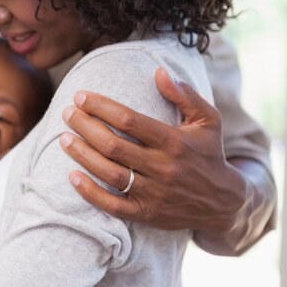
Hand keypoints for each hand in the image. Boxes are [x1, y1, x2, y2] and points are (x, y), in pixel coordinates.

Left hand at [59, 67, 246, 231]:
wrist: (223, 203)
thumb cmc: (209, 155)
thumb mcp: (209, 121)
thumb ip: (185, 95)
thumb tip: (159, 72)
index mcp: (174, 142)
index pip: (129, 120)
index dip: (101, 107)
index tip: (80, 96)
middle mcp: (162, 167)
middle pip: (113, 145)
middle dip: (85, 127)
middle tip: (67, 114)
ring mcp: (153, 193)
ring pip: (110, 173)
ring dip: (82, 155)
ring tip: (63, 139)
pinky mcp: (146, 214)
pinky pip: (112, 205)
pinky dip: (90, 193)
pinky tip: (72, 177)